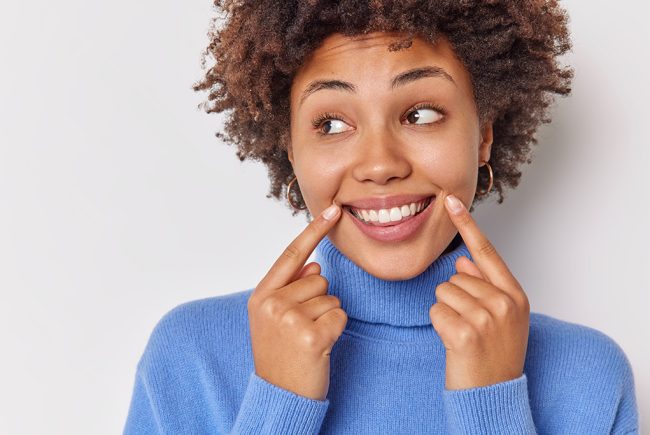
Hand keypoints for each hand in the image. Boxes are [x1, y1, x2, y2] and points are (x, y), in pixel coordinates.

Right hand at [248, 202, 347, 400]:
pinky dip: (336, 330)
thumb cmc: (280, 354)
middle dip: (318, 300)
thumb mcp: (274, 319)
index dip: (313, 230)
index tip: (333, 210)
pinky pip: (340, 315)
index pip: (292, 255)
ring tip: (309, 338)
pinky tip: (320, 346)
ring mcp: (290, 319)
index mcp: (261, 295)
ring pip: (331, 297)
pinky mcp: (311, 336)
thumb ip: (290, 289)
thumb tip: (315, 266)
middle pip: (319, 278)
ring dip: (327, 317)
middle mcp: (272, 303)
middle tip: (302, 328)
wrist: (279, 395)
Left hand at [430, 194, 529, 389]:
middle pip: (455, 277)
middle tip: (469, 327)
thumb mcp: (500, 319)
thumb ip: (484, 287)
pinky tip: (454, 343)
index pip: (486, 252)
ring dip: (445, 313)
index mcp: (515, 295)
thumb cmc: (494, 356)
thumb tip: (462, 262)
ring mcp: (487, 317)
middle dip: (454, 299)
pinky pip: (435, 311)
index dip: (467, 225)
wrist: (494, 395)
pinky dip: (438, 326)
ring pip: (442, 292)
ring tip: (463, 334)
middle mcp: (504, 302)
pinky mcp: (466, 332)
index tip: (451, 201)